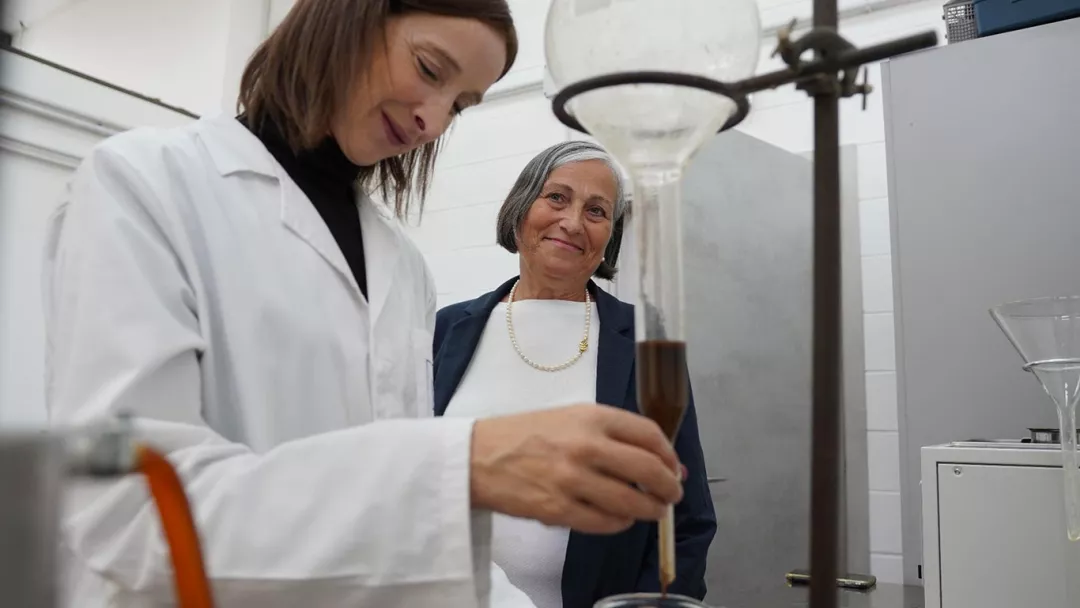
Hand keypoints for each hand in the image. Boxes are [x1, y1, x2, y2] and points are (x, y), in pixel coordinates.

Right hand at [469, 403, 682, 534]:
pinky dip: (620, 524)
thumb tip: (656, 459)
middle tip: (672, 495)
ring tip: (653, 511)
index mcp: (591, 416)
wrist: (477, 456)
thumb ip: (609, 434)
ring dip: (651, 510)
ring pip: (631, 501)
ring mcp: (572, 479)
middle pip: (647, 469)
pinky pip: (605, 523)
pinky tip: (621, 519)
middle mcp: (586, 445)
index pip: (648, 434)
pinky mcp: (558, 509)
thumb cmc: (524, 434)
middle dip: (668, 487)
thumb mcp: (568, 417)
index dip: (669, 454)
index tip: (674, 467)